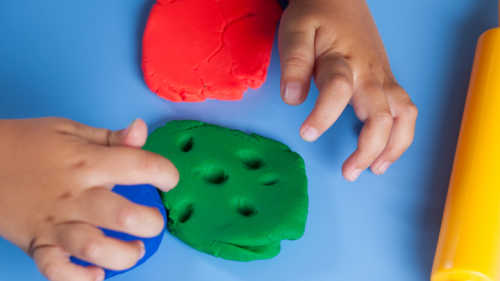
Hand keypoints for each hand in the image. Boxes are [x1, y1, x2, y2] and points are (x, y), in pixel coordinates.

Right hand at [0, 118, 178, 280]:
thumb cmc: (30, 144)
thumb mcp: (71, 130)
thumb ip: (111, 137)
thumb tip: (142, 130)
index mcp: (87, 162)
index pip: (139, 166)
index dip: (165, 173)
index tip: (167, 179)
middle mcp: (75, 195)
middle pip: (123, 216)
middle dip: (149, 223)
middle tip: (152, 221)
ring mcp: (55, 222)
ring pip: (94, 247)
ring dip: (123, 255)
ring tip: (134, 249)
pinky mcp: (37, 243)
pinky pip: (57, 271)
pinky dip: (80, 278)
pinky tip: (97, 273)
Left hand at [278, 0, 417, 180]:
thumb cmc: (316, 16)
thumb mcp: (295, 31)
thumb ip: (294, 63)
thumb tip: (293, 98)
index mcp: (343, 59)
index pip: (338, 90)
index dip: (323, 115)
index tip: (306, 134)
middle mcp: (370, 72)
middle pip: (381, 114)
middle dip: (368, 148)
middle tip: (347, 172)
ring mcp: (383, 77)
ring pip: (404, 115)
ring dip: (393, 146)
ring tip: (374, 170)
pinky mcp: (388, 81)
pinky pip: (406, 110)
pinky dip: (402, 135)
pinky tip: (388, 152)